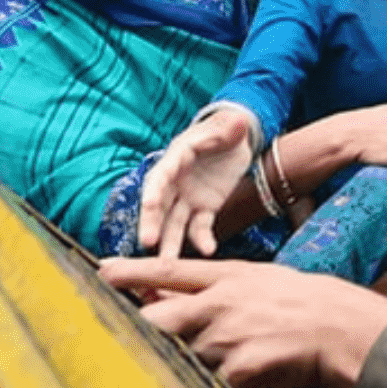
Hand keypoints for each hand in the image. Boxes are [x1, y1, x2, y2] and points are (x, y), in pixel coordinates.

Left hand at [99, 258, 386, 387]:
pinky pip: (209, 381)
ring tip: (230, 352)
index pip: (169, 271)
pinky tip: (243, 375)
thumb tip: (162, 292)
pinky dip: (217, 383)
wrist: (338, 326)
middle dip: (144, 331)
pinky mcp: (237, 368)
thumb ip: (209, 287)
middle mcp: (221, 304)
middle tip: (138, 339)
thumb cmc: (299, 302)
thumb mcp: (256, 280)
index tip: (102, 269)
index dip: (132, 271)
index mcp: (228, 277)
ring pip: (183, 355)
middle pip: (157, 319)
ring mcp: (227, 336)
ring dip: (193, 361)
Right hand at [139, 110, 254, 257]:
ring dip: (170, 242)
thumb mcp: (229, 126)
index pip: (160, 176)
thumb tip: (239, 122)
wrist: (236, 141)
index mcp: (177, 158)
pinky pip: (199, 226)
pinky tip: (209, 250)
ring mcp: (188, 197)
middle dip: (152, 223)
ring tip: (166, 265)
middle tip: (148, 242)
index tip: (147, 205)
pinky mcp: (204, 208)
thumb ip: (231, 127)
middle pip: (159, 205)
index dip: (153, 190)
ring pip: (174, 222)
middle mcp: (176, 182)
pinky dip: (202, 239)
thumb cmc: (226, 129)